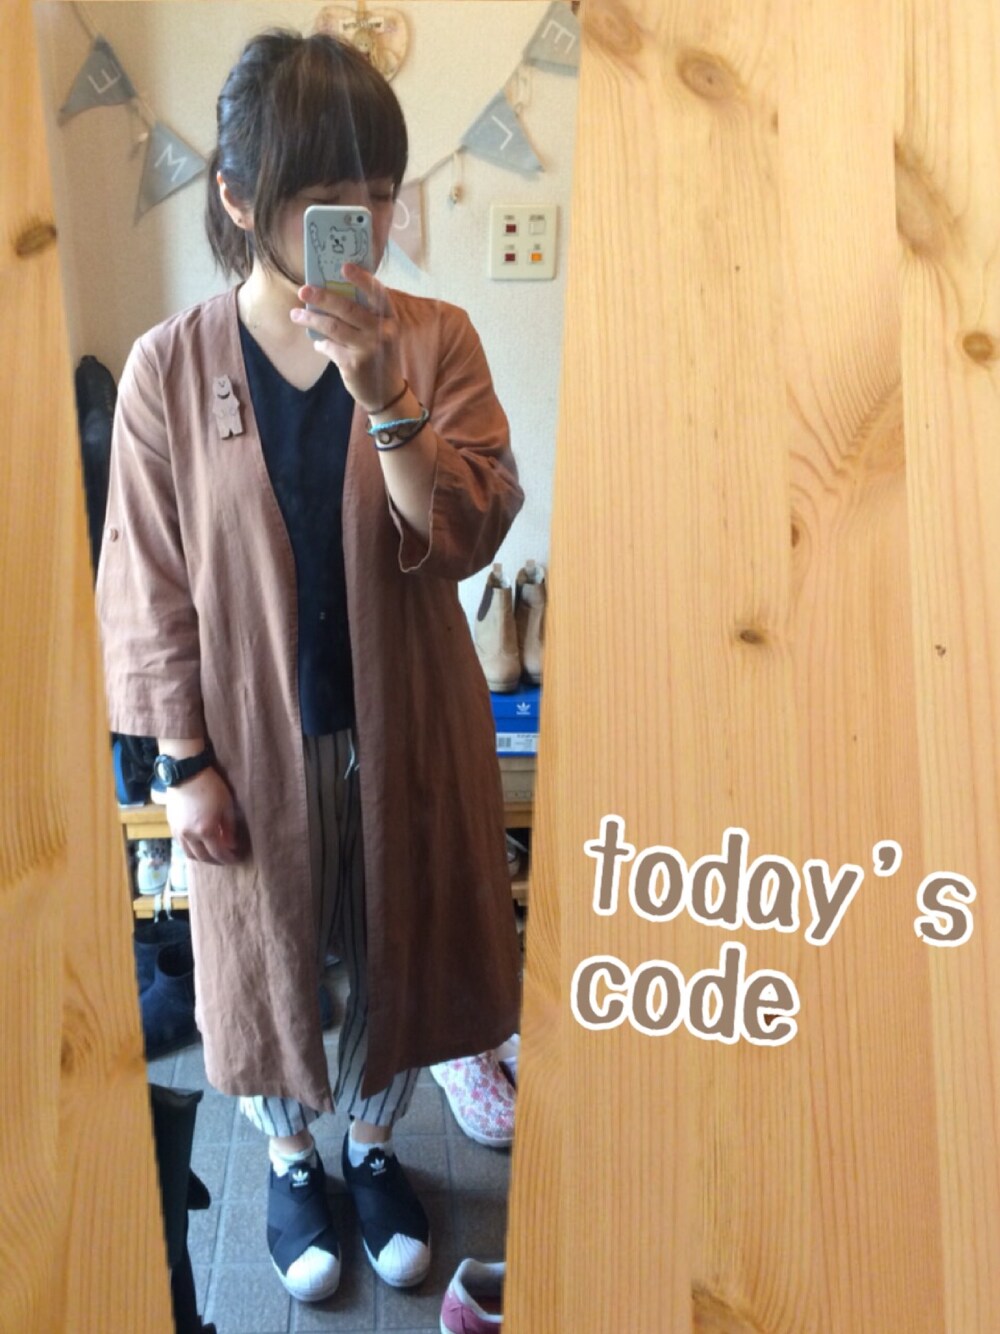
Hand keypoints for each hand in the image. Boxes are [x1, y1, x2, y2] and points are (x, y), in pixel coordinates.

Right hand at [165, 766, 239, 864]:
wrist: (186, 773)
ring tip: (212, 854)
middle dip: (216, 861)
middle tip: (225, 858)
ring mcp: (178, 831)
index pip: (218, 853)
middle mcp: (190, 835)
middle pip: (203, 857)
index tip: (236, 858)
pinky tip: (199, 844)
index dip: (228, 859)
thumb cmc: (211, 787)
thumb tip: (231, 844)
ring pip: (189, 854)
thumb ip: (229, 828)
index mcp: (205, 831)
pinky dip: (192, 849)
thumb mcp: (226, 806)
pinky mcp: (171, 825)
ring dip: (202, 858)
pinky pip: (181, 845)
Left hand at [290, 266, 405, 413]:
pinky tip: (317, 343)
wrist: (386, 393)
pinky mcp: (354, 365)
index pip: (377, 293)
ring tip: (296, 315)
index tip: (343, 266)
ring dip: (311, 319)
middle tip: (303, 290)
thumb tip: (328, 297)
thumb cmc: (379, 356)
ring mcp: (368, 348)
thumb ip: (363, 316)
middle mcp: (382, 331)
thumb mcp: (380, 334)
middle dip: (322, 297)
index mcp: (389, 318)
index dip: (361, 278)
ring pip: (333, 327)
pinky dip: (320, 343)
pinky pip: (329, 347)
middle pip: (348, 308)